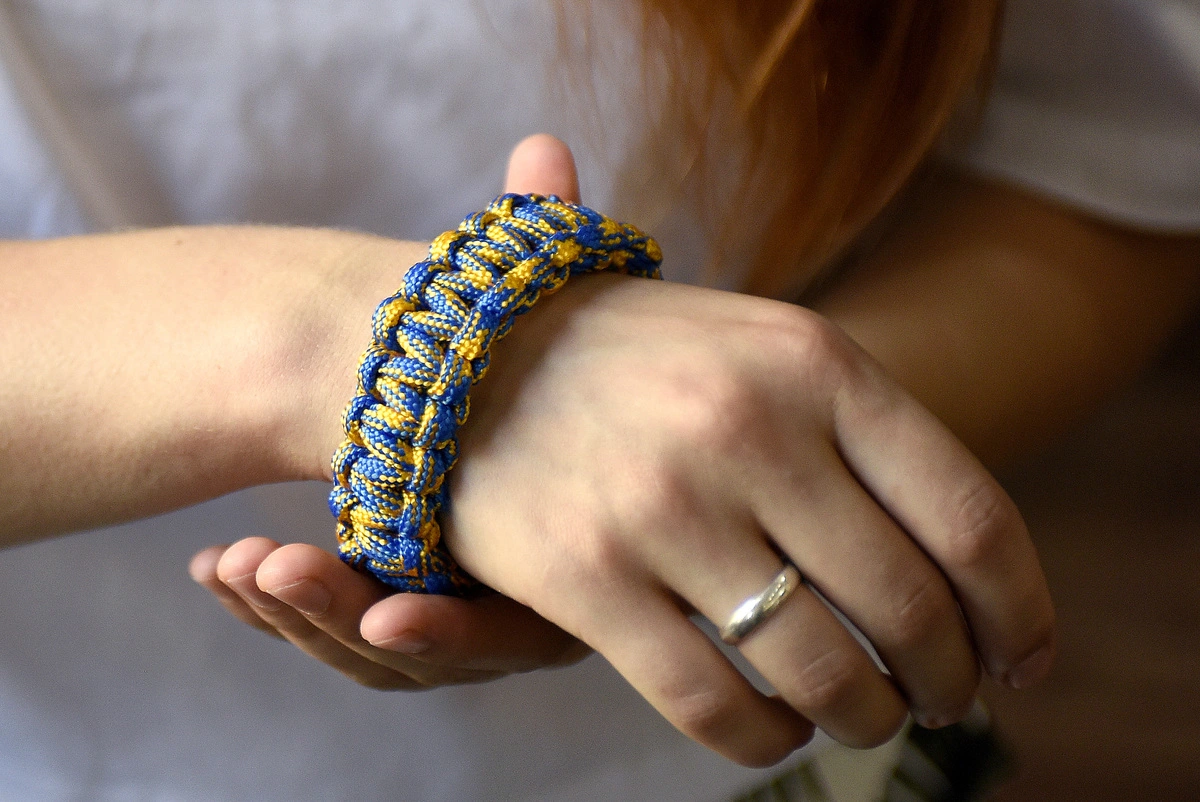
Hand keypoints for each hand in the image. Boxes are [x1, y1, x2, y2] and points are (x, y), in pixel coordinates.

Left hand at [189, 134, 589, 688]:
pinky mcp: (392, 597)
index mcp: (572, 558)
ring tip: (235, 562)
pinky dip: (275, 606)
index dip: (450, 623)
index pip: (513, 624)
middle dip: (341, 618)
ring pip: (369, 649)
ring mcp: (450, 604)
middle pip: (428, 651)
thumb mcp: (552, 306)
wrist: (518, 388)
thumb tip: (540, 149)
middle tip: (273, 566)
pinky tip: (219, 569)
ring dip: (298, 613)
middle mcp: (516, 599)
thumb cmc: (553, 354)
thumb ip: (548, 248)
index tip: (385, 604)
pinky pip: (332, 628)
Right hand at [432, 217, 1055, 763]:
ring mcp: (664, 505)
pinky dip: (763, 740)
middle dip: (948, 678)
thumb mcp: (766, 347)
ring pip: (819, 671)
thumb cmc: (643, 358)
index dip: (1020, 611)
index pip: (972, 518)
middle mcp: (750, 427)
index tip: (1025, 658)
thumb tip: (981, 572)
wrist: (467, 345)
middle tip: (945, 697)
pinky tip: (776, 730)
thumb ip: (869, 439)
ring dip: (862, 716)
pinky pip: (713, 705)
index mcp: (816, 361)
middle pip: (908, 609)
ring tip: (865, 715)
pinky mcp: (586, 577)